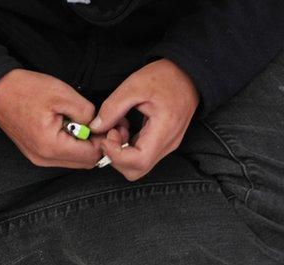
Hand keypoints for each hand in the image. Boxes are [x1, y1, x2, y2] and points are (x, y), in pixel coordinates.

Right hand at [0, 69, 100, 168]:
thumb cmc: (24, 89)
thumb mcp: (63, 94)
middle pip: (85, 163)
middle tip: (94, 123)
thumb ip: (87, 113)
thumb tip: (97, 125)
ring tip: (78, 122)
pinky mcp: (35, 154)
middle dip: (94, 144)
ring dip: (82, 145)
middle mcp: (44, 158)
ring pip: (74, 160)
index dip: (102, 139)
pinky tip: (66, 126)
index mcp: (51, 146)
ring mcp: (38, 158)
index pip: (92, 156)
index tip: (105, 124)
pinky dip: (70, 144)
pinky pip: (61, 156)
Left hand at [90, 59, 198, 180]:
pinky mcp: (162, 144)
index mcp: (164, 129)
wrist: (187, 75)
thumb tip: (96, 127)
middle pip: (136, 170)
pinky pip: (141, 155)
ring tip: (118, 126)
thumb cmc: (166, 77)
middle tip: (110, 133)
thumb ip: (112, 108)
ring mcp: (167, 146)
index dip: (116, 155)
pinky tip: (125, 128)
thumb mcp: (134, 85)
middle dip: (116, 157)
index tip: (106, 138)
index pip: (138, 161)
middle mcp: (168, 143)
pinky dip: (127, 147)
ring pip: (137, 165)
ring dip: (121, 151)